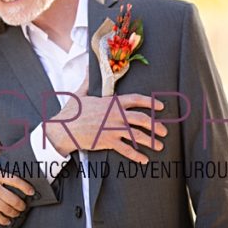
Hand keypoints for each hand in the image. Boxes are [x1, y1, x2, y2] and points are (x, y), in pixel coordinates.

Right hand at [0, 170, 33, 226]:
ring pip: (6, 208)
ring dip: (13, 213)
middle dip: (20, 205)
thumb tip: (9, 177)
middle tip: (23, 207)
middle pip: (12, 198)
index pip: (15, 180)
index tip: (31, 192)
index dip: (25, 187)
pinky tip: (7, 221)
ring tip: (16, 214)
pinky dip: (3, 220)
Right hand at [43, 80, 166, 163]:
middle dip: (156, 125)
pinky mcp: (108, 142)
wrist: (63, 129)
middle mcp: (115, 115)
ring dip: (151, 141)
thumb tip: (89, 67)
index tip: (160, 106)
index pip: (135, 99)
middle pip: (141, 119)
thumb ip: (89, 81)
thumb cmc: (71, 111)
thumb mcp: (80, 93)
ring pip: (137, 135)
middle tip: (164, 131)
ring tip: (159, 146)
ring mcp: (112, 129)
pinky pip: (126, 150)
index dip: (150, 102)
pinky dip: (136, 155)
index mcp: (111, 102)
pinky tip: (144, 160)